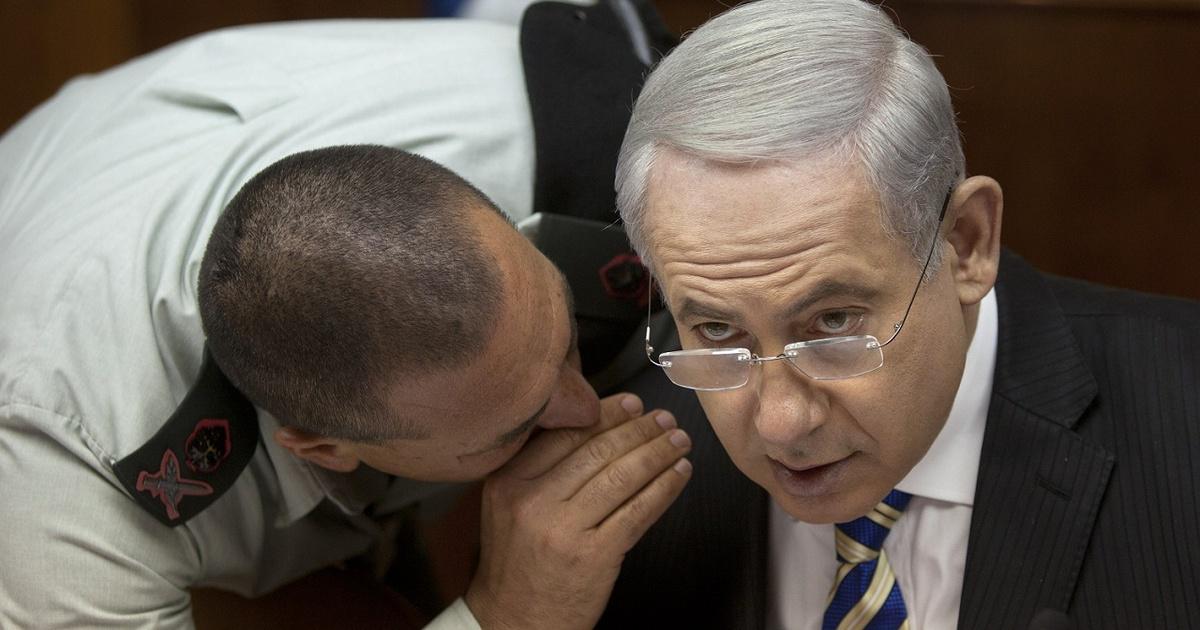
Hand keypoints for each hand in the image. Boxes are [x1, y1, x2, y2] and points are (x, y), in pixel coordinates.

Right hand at [464, 393, 691, 629]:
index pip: (565, 434)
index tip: (631, 403)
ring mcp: (564, 529)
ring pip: (622, 476)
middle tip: (665, 418)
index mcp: (509, 481)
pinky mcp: (595, 555)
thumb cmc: (519, 562)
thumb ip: (541, 468)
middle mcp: (533, 501)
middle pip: (598, 451)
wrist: (515, 622)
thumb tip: (597, 424)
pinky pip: (639, 510)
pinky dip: (665, 487)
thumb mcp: (509, 506)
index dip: (605, 414)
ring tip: (678, 441)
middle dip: (639, 429)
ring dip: (658, 453)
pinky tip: (679, 474)